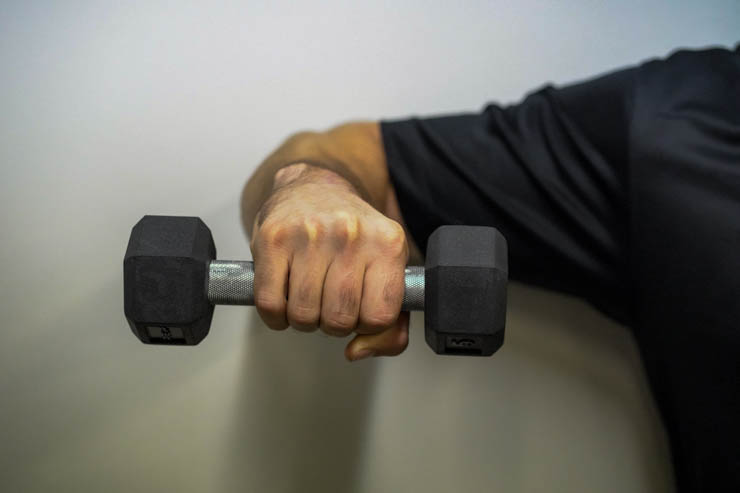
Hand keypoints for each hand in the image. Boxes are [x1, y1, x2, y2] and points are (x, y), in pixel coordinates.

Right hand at [250, 163, 409, 360]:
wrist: (314, 187)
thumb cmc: (352, 236)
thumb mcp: (386, 269)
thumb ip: (391, 325)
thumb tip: (357, 351)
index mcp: (388, 243)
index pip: (380, 317)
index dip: (366, 325)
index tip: (358, 311)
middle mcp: (351, 234)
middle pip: (340, 320)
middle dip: (332, 324)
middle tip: (329, 303)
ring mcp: (310, 234)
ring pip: (304, 316)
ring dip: (303, 319)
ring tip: (308, 297)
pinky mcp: (273, 238)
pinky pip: (270, 304)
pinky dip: (275, 315)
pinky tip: (284, 298)